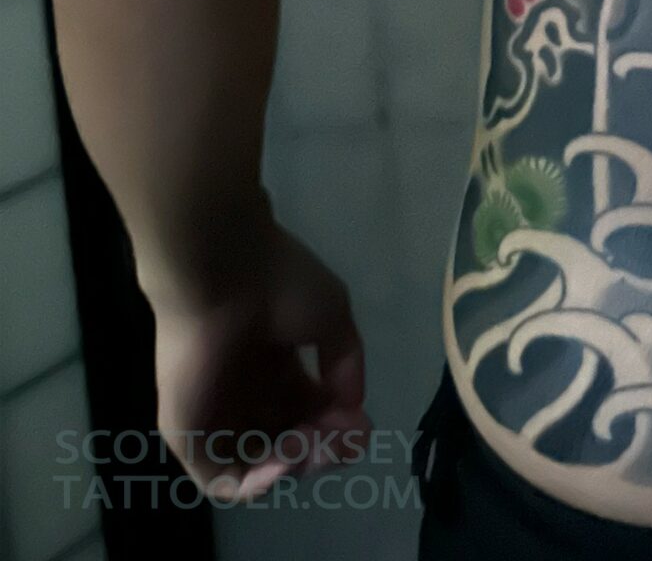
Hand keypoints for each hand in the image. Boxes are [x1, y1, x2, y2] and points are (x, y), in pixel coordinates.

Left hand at [149, 215, 371, 499]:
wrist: (223, 270)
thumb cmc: (280, 282)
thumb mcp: (333, 316)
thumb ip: (346, 363)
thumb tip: (351, 408)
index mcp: (274, 364)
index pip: (308, 411)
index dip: (337, 426)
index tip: (361, 429)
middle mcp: (245, 392)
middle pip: (287, 441)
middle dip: (322, 449)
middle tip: (342, 440)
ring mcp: (214, 415)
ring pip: (257, 464)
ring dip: (294, 463)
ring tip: (312, 441)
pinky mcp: (188, 433)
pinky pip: (220, 478)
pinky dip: (257, 481)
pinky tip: (286, 455)